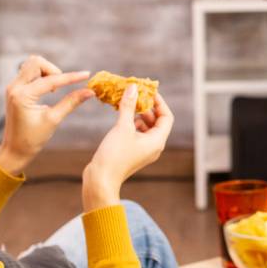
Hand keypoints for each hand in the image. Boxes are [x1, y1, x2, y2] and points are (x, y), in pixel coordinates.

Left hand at [0, 55, 92, 175]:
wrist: (14, 150)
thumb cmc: (32, 139)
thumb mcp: (54, 119)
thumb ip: (71, 102)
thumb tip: (90, 91)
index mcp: (23, 96)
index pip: (51, 80)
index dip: (71, 77)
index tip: (87, 74)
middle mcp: (14, 88)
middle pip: (36, 62)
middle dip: (53, 70)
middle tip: (61, 86)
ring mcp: (13, 87)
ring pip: (31, 64)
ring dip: (46, 71)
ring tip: (54, 88)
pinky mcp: (14, 89)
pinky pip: (28, 72)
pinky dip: (41, 75)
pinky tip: (47, 89)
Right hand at [82, 87, 173, 210]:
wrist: (100, 180)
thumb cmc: (114, 154)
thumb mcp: (122, 127)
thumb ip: (129, 106)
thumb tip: (133, 87)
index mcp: (157, 141)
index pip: (166, 117)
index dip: (159, 102)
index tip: (148, 91)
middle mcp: (154, 146)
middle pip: (157, 122)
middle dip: (147, 108)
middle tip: (135, 96)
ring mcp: (144, 151)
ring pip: (146, 128)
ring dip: (138, 115)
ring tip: (127, 106)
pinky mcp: (133, 153)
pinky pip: (138, 134)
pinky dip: (132, 124)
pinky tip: (121, 118)